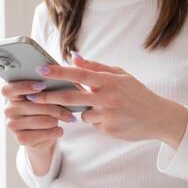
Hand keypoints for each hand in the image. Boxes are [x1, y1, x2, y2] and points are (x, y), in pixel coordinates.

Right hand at [1, 81, 75, 151]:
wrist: (42, 134)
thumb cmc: (45, 108)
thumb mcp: (44, 96)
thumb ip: (44, 87)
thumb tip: (56, 79)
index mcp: (11, 95)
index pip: (8, 89)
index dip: (24, 87)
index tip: (42, 86)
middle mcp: (9, 109)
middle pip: (34, 105)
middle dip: (56, 106)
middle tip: (70, 108)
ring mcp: (13, 125)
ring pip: (43, 120)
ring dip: (58, 119)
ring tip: (65, 118)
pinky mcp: (21, 138)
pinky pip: (44, 133)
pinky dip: (56, 131)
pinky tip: (58, 129)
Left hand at [25, 52, 187, 148]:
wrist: (157, 117)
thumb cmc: (136, 93)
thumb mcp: (120, 75)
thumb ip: (96, 67)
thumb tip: (74, 58)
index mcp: (109, 81)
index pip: (78, 75)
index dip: (58, 72)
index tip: (41, 70)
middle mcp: (106, 98)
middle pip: (70, 97)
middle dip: (48, 97)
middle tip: (31, 95)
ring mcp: (107, 116)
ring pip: (82, 113)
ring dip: (84, 110)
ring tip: (105, 107)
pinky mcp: (107, 130)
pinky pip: (92, 123)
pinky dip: (96, 119)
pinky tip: (111, 116)